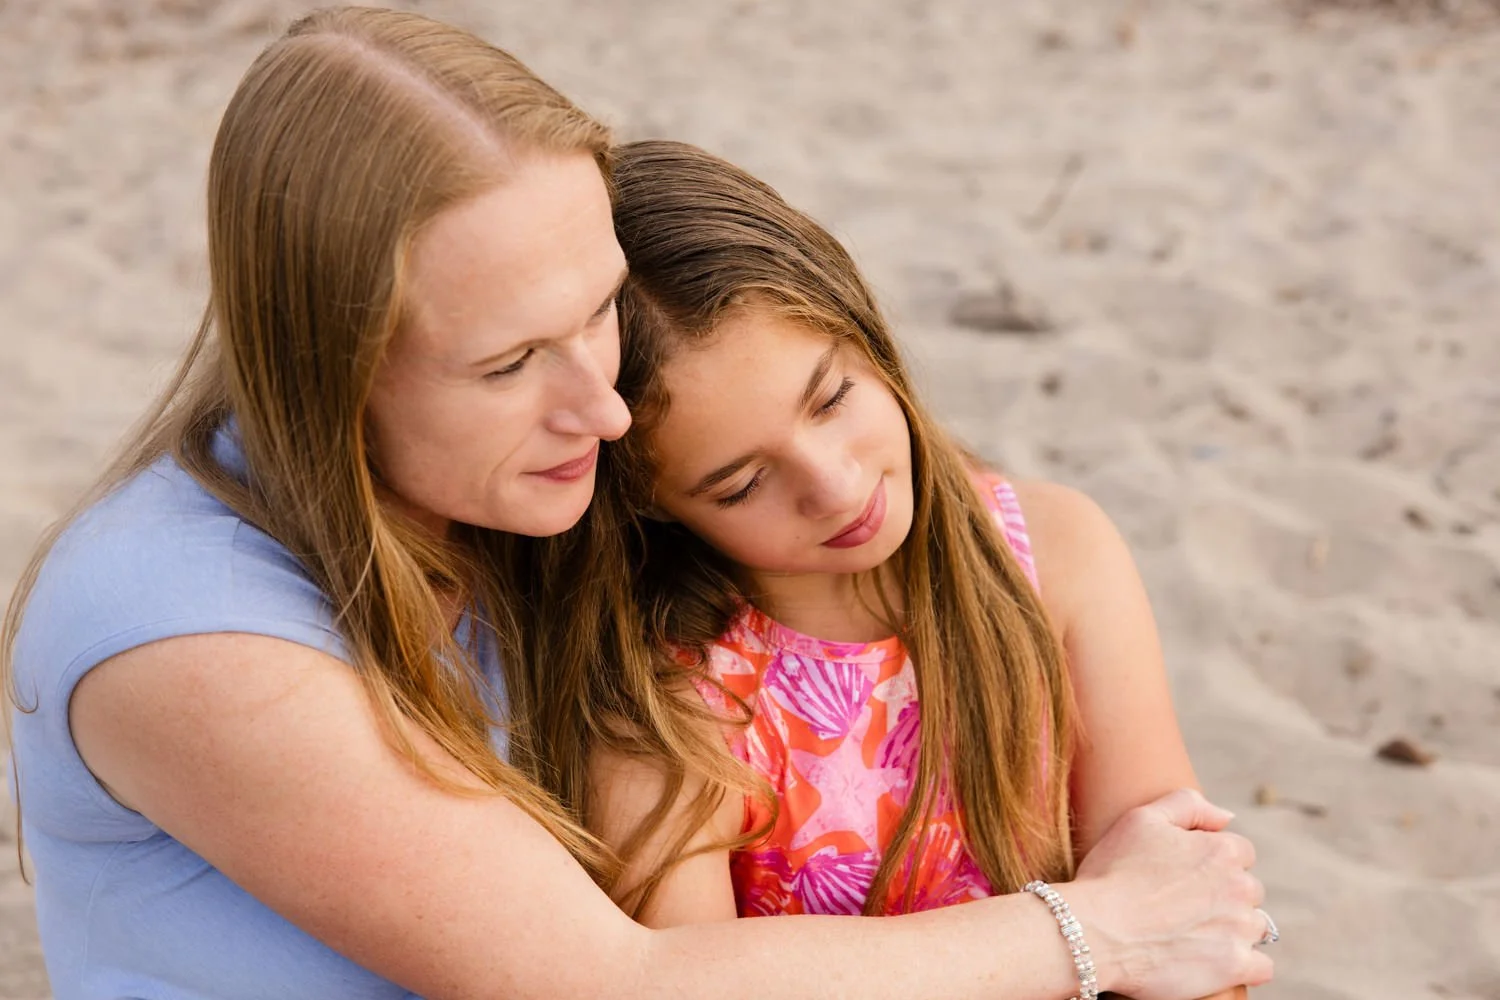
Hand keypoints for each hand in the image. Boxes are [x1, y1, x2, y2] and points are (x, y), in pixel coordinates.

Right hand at [1065, 789, 1271, 999]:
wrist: (1094, 931)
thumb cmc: (1112, 872)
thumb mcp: (1141, 819)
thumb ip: (1188, 805)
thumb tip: (1227, 817)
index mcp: (1221, 850)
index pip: (1239, 852)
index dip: (1211, 863)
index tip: (1184, 878)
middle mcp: (1239, 887)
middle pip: (1248, 890)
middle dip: (1223, 896)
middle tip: (1183, 907)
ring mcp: (1240, 929)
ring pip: (1255, 926)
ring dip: (1233, 929)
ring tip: (1192, 934)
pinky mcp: (1234, 966)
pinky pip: (1262, 967)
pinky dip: (1244, 965)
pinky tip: (1214, 961)